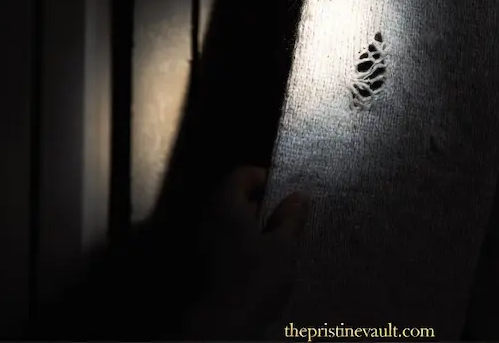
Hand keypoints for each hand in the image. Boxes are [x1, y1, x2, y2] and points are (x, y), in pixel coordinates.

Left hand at [183, 165, 309, 338]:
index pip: (242, 174)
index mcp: (226, 205)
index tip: (286, 194)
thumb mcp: (282, 247)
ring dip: (251, 225)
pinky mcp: (199, 262)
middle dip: (261, 203)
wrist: (220, 324)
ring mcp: (200, 240)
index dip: (265, 177)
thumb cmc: (254, 279)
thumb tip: (299, 196)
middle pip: (233, 196)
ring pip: (228, 220)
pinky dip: (240, 243)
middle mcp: (208, 217)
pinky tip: (259, 261)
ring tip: (276, 242)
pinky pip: (222, 240)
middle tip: (286, 218)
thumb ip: (290, 218)